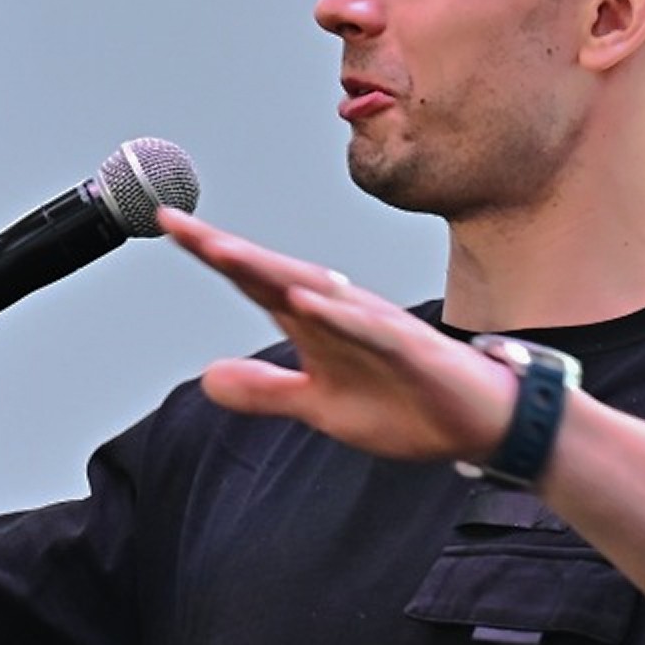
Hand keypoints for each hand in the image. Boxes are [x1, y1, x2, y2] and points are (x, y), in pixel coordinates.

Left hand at [161, 209, 515, 464]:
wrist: (477, 422)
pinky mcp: (408, 348)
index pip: (253, 281)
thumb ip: (266, 391)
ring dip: (268, 269)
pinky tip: (304, 301)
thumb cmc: (405, 403)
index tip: (166, 224)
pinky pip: (367, 327)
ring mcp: (374, 325)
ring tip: (222, 250)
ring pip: (314, 288)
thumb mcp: (319, 406)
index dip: (211, 253)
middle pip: (272, 272)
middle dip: (224, 249)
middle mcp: (340, 311)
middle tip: (175, 221)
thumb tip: (208, 377)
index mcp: (315, 322)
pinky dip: (336, 314)